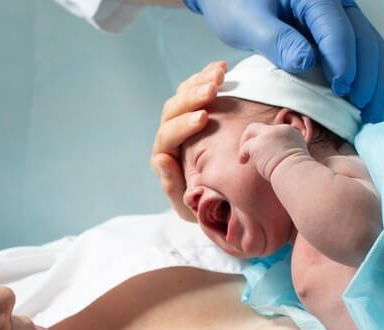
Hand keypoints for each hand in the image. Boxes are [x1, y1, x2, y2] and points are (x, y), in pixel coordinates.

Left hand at [152, 61, 226, 220]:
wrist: (220, 197)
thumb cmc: (203, 205)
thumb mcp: (189, 206)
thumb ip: (173, 186)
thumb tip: (162, 159)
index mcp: (165, 158)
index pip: (167, 137)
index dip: (182, 126)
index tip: (203, 118)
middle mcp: (169, 136)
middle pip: (173, 111)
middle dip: (192, 98)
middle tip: (213, 90)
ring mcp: (181, 120)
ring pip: (183, 95)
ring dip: (200, 82)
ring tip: (220, 74)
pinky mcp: (195, 110)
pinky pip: (196, 88)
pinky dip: (208, 76)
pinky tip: (222, 69)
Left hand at [181, 0, 383, 121]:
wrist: (237, 0)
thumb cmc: (240, 7)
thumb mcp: (251, 24)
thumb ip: (278, 41)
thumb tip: (306, 63)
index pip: (337, 29)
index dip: (343, 61)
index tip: (342, 89)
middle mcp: (336, 2)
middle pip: (363, 38)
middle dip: (366, 76)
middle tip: (362, 109)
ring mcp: (341, 14)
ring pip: (369, 45)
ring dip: (372, 79)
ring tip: (368, 111)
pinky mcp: (339, 29)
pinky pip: (360, 50)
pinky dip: (364, 75)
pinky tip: (361, 100)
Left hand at [238, 121, 309, 179]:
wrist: (297, 173)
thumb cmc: (297, 173)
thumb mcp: (296, 157)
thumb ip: (287, 153)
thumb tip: (277, 161)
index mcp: (291, 132)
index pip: (275, 131)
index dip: (266, 140)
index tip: (264, 151)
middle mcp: (280, 129)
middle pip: (260, 126)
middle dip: (251, 135)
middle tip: (248, 149)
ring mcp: (269, 135)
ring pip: (251, 130)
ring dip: (244, 142)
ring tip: (243, 157)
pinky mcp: (259, 144)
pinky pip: (245, 146)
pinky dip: (242, 153)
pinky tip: (242, 162)